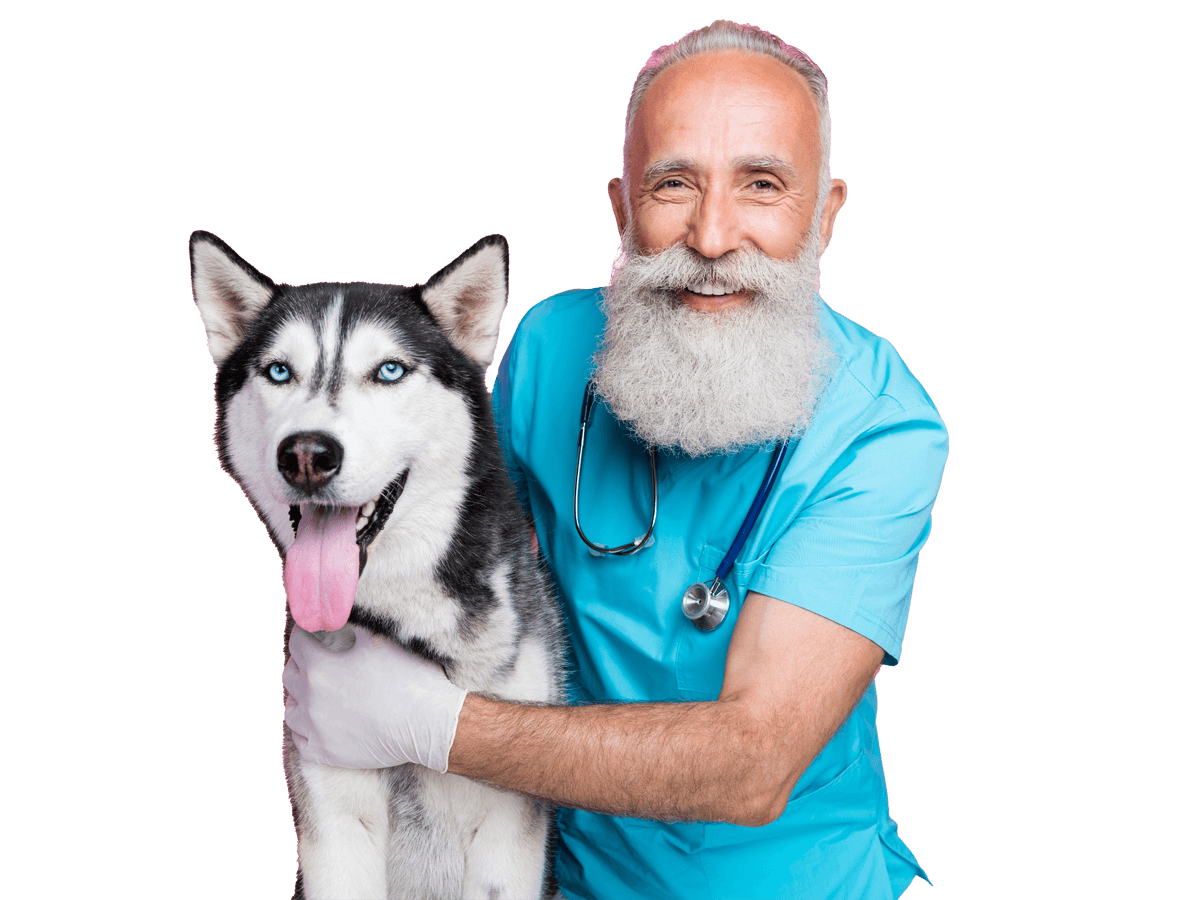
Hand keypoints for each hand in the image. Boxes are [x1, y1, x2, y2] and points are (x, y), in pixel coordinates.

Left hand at [283, 625, 466, 771]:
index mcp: (321, 668)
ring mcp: (316, 729)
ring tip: (315, 692)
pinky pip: (300, 741)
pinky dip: (305, 729)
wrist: (426, 724)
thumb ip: (354, 623)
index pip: (298, 643)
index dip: (306, 634)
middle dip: (301, 663)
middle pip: (289, 675)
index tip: (314, 632)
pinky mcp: (326, 753)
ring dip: (300, 697)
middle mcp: (311, 699)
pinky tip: (317, 722)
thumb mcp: (380, 640)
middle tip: (318, 659)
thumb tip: (341, 610)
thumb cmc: (408, 678)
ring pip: (291, 710)